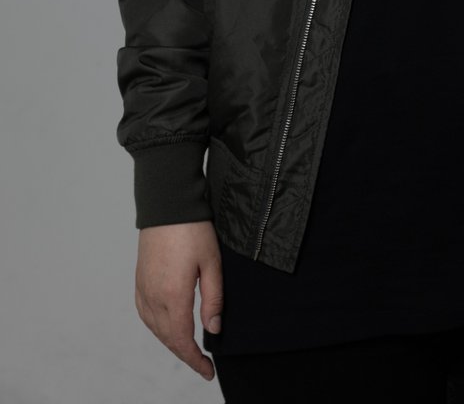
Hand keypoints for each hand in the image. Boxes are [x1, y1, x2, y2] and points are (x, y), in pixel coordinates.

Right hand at [135, 220, 222, 381]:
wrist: (167, 203)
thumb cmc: (193, 229)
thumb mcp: (212, 262)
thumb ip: (213, 299)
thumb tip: (213, 331)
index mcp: (173, 295)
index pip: (182, 340)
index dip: (195, 360)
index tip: (208, 371)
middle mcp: (154, 296)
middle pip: (168, 338)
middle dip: (185, 355)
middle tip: (202, 364)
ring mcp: (144, 288)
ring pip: (155, 329)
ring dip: (171, 342)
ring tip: (188, 349)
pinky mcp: (140, 279)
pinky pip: (145, 314)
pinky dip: (156, 328)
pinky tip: (166, 327)